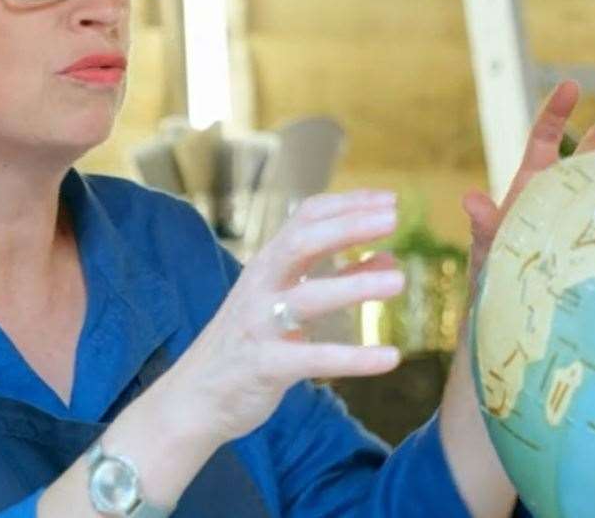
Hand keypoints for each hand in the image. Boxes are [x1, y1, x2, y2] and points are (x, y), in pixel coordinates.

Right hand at [161, 191, 406, 447]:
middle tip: (394, 218)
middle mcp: (261, 285)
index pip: (306, 217)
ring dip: (354, 285)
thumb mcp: (290, 301)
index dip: (348, 204)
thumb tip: (389, 257)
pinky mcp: (264, 366)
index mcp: (269, 264)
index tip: (390, 199)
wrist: (194, 396)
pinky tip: (391, 358)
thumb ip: (337, 276)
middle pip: (302, 242)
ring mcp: (259, 324)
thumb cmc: (248, 342)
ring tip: (400, 280)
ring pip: (307, 297)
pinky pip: (312, 359)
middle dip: (348, 227)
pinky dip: (353, 358)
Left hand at [461, 81, 594, 290]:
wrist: (516, 313)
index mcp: (533, 183)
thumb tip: (470, 200)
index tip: (571, 86)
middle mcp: (563, 191)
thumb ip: (483, 225)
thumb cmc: (494, 276)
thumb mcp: (488, 249)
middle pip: (593, 146)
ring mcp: (587, 213)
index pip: (545, 138)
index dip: (557, 112)